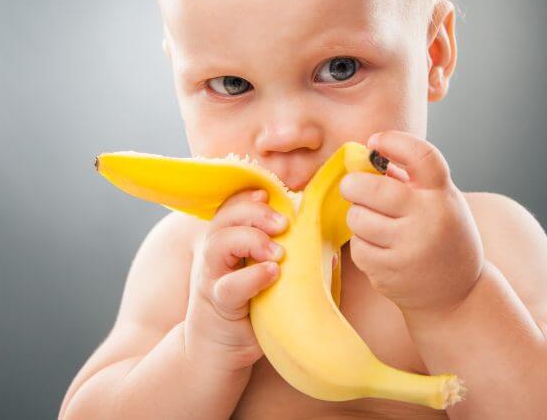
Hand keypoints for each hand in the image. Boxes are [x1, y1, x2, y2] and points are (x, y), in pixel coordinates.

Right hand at [185, 188, 288, 371]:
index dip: (249, 197)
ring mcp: (213, 277)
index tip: (272, 196)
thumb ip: (296, 262)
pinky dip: (251, 276)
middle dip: (254, 213)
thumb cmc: (252, 308)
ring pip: (219, 244)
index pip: (233, 206)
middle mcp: (216, 253)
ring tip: (278, 252)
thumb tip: (333, 254)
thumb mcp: (272, 278)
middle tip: (283, 223)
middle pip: (225, 217)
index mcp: (229, 240)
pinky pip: (228, 285)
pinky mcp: (218, 304)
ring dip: (251, 239)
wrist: (220, 351)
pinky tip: (272, 273)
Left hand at [339, 131, 484, 316]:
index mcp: (443, 194)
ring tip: (373, 221)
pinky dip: (362, 244)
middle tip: (352, 186)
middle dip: (353, 184)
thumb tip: (364, 156)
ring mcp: (409, 248)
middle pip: (372, 189)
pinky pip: (358, 247)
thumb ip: (411, 179)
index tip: (375, 142)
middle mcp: (429, 218)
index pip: (421, 155)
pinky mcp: (391, 272)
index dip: (393, 141)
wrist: (457, 294)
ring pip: (358, 218)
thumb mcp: (440, 201)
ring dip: (358, 216)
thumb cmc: (442, 236)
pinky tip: (379, 248)